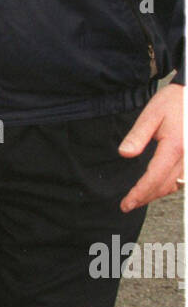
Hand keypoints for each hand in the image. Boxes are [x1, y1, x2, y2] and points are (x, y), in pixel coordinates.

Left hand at [118, 82, 183, 211]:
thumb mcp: (151, 114)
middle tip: (129, 204)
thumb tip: (125, 153)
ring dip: (157, 194)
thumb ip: (137, 136)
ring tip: (140, 197)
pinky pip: (183, 179)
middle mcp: (186, 157)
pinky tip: (158, 186)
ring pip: (175, 185)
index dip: (139, 193)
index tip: (127, 203)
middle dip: (146, 197)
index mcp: (174, 147)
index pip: (154, 178)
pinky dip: (169, 186)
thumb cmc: (174, 102)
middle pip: (165, 186)